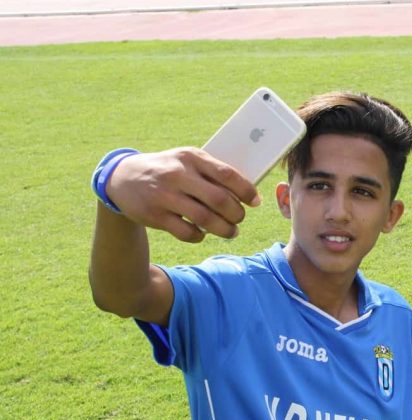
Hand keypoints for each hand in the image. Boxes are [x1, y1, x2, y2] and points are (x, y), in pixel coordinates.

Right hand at [106, 147, 259, 241]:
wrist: (122, 178)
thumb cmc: (167, 170)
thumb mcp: (186, 160)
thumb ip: (212, 171)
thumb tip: (246, 192)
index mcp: (191, 157)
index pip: (227, 174)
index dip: (246, 191)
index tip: (255, 201)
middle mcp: (178, 175)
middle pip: (220, 200)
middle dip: (237, 214)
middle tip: (239, 218)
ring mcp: (165, 196)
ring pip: (205, 219)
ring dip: (224, 229)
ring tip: (231, 231)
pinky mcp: (155, 215)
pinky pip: (187, 232)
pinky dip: (200, 236)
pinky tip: (202, 233)